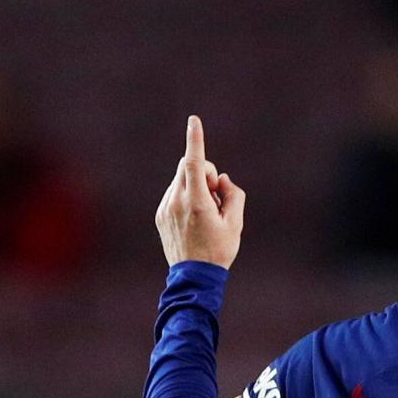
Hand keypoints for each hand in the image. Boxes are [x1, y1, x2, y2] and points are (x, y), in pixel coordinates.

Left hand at [155, 116, 245, 268]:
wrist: (194, 277)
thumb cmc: (220, 250)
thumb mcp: (236, 223)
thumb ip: (232, 194)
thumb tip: (220, 179)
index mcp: (197, 203)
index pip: (194, 163)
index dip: (195, 140)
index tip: (194, 121)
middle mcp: (177, 202)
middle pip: (188, 167)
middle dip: (204, 172)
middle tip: (216, 194)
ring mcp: (166, 208)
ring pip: (181, 180)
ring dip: (196, 186)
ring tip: (206, 214)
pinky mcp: (161, 215)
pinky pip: (175, 193)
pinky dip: (187, 196)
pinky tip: (195, 220)